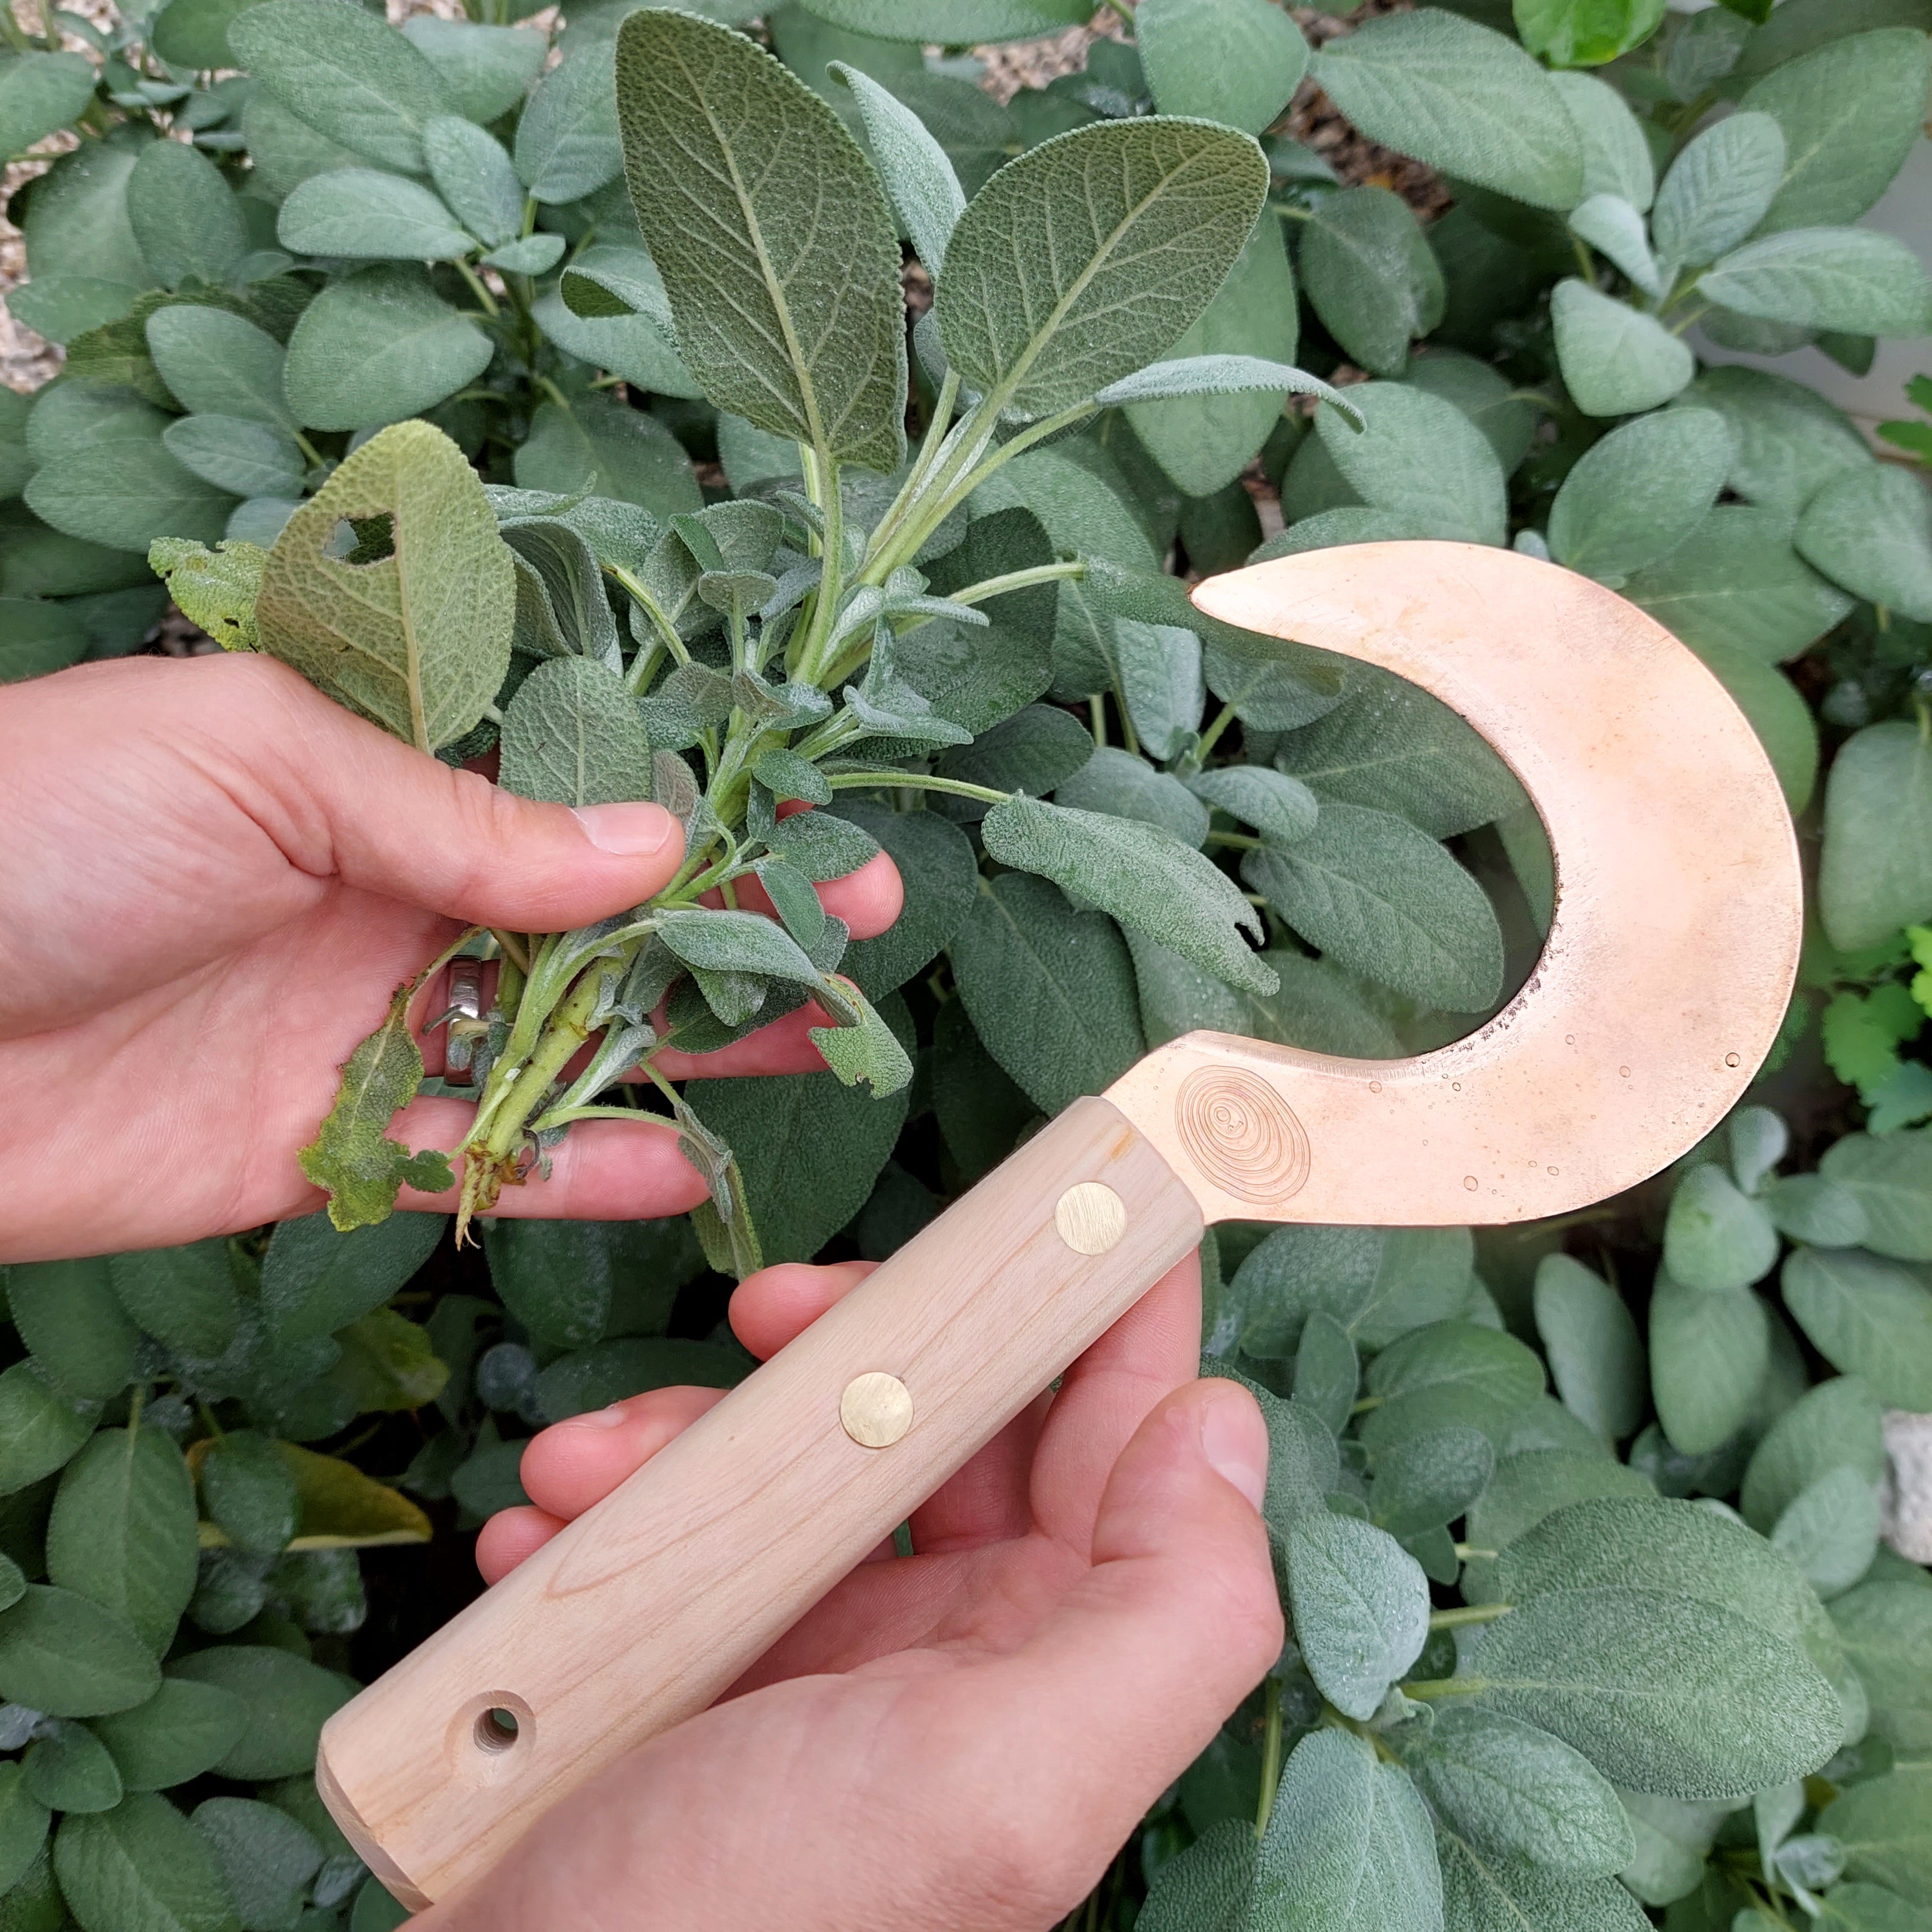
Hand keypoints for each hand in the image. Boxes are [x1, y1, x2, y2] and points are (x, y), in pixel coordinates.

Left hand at [0, 655, 900, 1260]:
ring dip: (686, 1044)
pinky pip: (477, 1162)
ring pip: (561, 1041)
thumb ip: (459, 815)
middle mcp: (386, 898)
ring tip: (815, 1043)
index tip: (815, 827)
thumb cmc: (37, 825)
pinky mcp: (322, 1152)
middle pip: (597, 920)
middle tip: (858, 935)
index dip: (702, 807)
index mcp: (370, 776)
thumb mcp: (258, 758)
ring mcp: (362, 1029)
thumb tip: (650, 845)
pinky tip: (677, 1168)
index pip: (575, 788)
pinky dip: (575, 1171)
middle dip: (728, 925)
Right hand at [444, 1254, 1279, 1931]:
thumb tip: (1220, 1418)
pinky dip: (614, 1504)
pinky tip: (541, 1538)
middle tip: (767, 1311)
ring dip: (691, 1427)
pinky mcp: (706, 1663)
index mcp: (1058, 1658)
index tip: (1070, 1174)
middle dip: (860, 1342)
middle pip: (947, 1410)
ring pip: (797, 1449)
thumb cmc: (755, 1929)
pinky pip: (684, 1521)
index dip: (1106, 1291)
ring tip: (585, 1470)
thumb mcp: (1003, 1787)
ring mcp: (824, 1653)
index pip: (1120, 1424)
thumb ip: (1163, 1616)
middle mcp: (958, 1647)